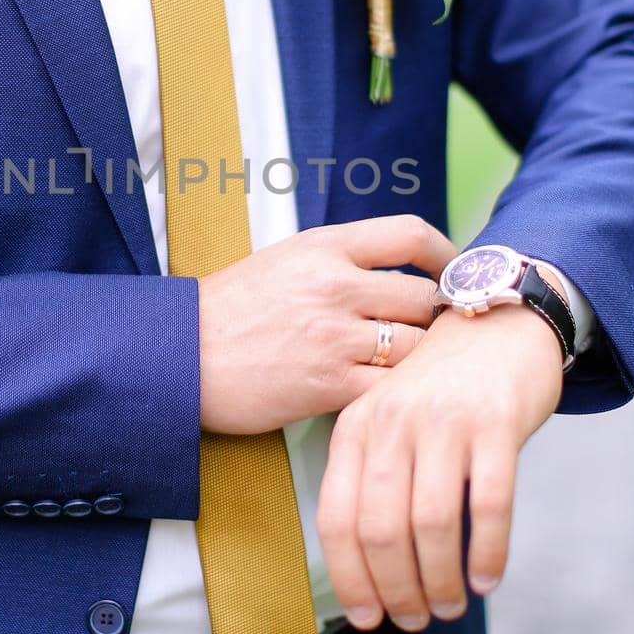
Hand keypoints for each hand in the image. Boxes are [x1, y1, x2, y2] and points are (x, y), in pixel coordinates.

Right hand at [197, 215, 455, 433]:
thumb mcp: (284, 261)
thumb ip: (340, 261)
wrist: (178, 356)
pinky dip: (399, 395)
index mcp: (324, 247)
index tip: (455, 274)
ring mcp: (332, 336)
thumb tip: (399, 270)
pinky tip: (393, 398)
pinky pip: (390, 388)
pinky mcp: (327, 385)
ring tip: (421, 371)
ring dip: (424, 362)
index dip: (446, 256)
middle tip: (442, 335)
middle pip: (425, 298)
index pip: (410, 235)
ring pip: (417, 347)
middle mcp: (334, 286)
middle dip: (440, 319)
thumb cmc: (229, 311)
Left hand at [315, 292, 565, 632]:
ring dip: (441, 580)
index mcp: (355, 426)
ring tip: (452, 605)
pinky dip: (488, 553)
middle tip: (417, 620)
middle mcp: (392, 422)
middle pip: (382, 530)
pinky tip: (488, 578)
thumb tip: (371, 571)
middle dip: (397, 590)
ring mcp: (444, 421)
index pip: (338, 518)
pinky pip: (489, 505)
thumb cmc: (439, 387)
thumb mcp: (387, 419)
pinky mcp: (496, 422)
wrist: (497, 321)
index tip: (369, 619)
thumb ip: (372, 478)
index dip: (351, 579)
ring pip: (432, 525)